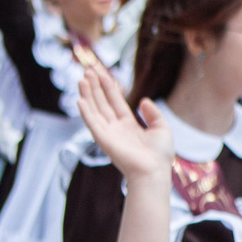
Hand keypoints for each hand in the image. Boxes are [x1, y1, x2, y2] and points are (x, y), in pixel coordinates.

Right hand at [73, 53, 172, 180]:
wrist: (154, 171)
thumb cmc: (160, 155)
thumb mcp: (161, 129)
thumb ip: (153, 113)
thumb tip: (143, 100)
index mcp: (129, 125)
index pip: (115, 102)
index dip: (109, 87)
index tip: (102, 73)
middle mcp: (116, 128)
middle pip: (102, 103)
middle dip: (95, 86)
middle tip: (88, 70)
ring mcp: (108, 133)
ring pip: (95, 109)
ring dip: (88, 94)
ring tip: (83, 78)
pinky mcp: (103, 140)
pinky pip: (92, 123)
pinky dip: (85, 112)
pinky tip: (80, 100)